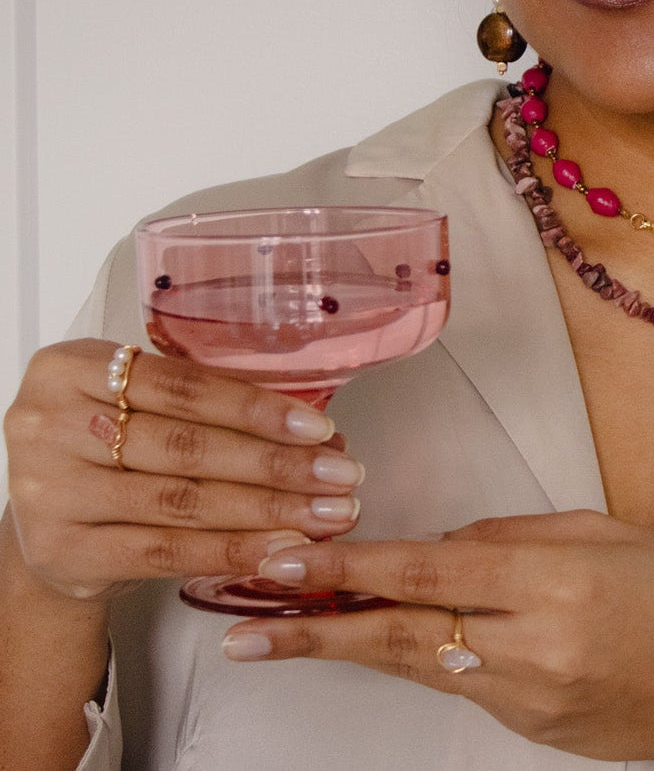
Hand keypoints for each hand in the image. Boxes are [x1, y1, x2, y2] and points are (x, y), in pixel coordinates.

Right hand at [3, 338, 366, 602]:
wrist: (48, 527)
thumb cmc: (107, 453)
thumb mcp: (140, 408)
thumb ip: (212, 406)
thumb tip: (319, 433)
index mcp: (69, 368)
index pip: (181, 386)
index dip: (256, 409)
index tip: (319, 428)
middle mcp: (47, 425)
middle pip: (187, 446)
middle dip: (277, 463)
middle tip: (341, 475)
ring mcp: (48, 492)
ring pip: (182, 501)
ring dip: (268, 509)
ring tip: (328, 514)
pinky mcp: (62, 550)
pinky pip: (165, 551)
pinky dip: (232, 550)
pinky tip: (282, 547)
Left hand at [221, 510, 653, 766]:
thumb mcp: (609, 532)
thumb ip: (517, 534)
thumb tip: (445, 541)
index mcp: (555, 583)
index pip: (427, 569)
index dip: (348, 566)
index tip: (285, 560)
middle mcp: (533, 647)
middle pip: (400, 636)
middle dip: (315, 628)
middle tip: (244, 626)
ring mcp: (529, 698)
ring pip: (419, 667)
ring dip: (355, 646)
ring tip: (291, 631)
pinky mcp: (530, 728)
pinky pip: (462, 687)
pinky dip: (424, 660)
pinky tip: (398, 640)